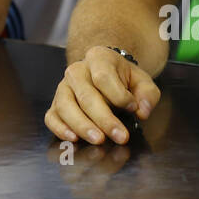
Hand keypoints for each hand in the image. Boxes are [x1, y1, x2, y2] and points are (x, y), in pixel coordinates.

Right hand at [45, 45, 160, 144]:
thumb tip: (142, 111)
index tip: (133, 108)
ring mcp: (63, 87)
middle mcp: (76, 71)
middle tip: (120, 137)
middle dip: (104, 119)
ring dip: (82, 125)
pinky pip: (51, 116)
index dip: (119, 95)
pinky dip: (60, 128)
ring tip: (99, 140)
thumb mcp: (141, 81)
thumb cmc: (123, 80)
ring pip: (65, 106)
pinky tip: (74, 138)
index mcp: (98, 58)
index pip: (103, 76)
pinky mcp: (55, 104)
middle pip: (86, 95)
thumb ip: (147, 94)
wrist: (103, 73)